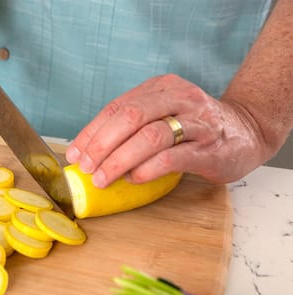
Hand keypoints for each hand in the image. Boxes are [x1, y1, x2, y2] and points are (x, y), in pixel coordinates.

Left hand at [65, 73, 269, 187]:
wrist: (247, 132)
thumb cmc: (194, 128)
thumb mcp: (162, 115)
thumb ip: (132, 127)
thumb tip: (88, 152)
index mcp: (160, 88)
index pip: (117, 107)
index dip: (92, 132)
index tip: (75, 154)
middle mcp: (178, 98)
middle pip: (130, 117)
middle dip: (101, 145)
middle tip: (86, 168)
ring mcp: (197, 121)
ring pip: (150, 136)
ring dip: (120, 160)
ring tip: (103, 179)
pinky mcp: (210, 147)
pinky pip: (173, 156)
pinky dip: (148, 169)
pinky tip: (134, 179)